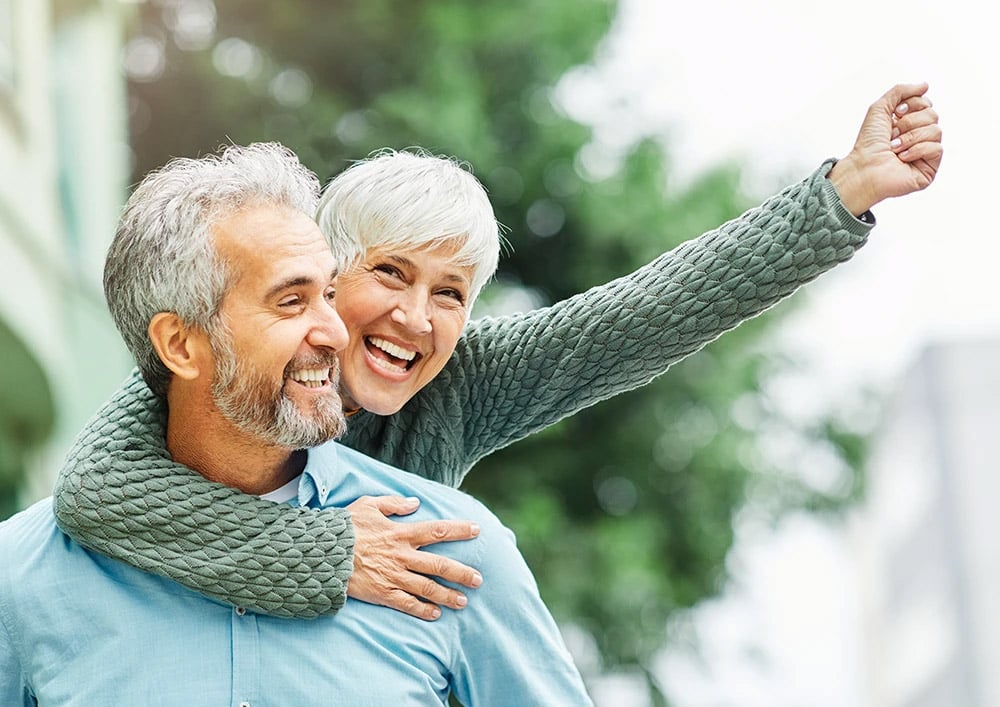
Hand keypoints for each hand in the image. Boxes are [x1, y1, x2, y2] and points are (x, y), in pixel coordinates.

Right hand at [346, 495, 482, 619]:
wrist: (322, 553)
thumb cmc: (344, 527)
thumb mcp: (368, 505)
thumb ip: (393, 503)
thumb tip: (415, 502)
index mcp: (400, 533)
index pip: (437, 531)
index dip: (459, 530)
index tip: (477, 529)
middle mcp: (402, 556)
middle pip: (439, 565)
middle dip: (461, 573)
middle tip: (478, 579)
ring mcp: (393, 576)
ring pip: (427, 588)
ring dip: (447, 595)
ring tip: (463, 602)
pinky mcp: (382, 593)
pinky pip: (407, 604)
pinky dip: (422, 610)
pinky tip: (435, 614)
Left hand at [828, 82, 942, 214]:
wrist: (863, 168)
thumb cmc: (868, 143)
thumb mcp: (880, 108)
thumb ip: (900, 91)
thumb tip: (925, 85)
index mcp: (909, 123)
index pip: (926, 104)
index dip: (913, 105)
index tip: (896, 113)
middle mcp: (918, 137)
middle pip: (933, 115)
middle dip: (909, 123)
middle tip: (892, 134)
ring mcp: (925, 153)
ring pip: (936, 131)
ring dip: (910, 137)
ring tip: (894, 147)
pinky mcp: (929, 168)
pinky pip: (937, 148)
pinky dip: (917, 150)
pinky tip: (902, 158)